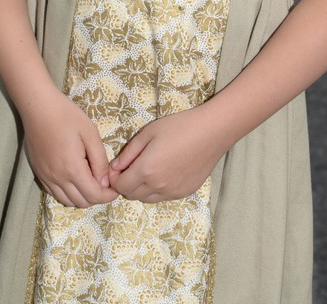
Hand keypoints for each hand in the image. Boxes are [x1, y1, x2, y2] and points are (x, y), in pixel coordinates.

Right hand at [22, 87, 119, 207]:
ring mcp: (46, 177)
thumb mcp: (90, 133)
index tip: (116, 187)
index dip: (108, 196)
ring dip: (82, 197)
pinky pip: (55, 194)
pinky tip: (75, 179)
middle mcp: (58, 179)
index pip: (93, 195)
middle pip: (81, 202)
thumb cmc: (67, 116)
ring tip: (91, 181)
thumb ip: (100, 160)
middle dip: (97, 197)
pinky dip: (68, 193)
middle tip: (105, 183)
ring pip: (67, 201)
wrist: (38, 107)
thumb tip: (105, 182)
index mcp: (72, 169)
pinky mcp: (39, 173)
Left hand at [108, 105, 224, 202]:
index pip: (121, 186)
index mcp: (146, 170)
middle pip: (132, 195)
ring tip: (148, 168)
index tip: (117, 167)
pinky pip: (163, 197)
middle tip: (131, 167)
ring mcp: (172, 192)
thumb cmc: (179, 127)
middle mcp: (158, 187)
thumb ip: (128, 153)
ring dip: (141, 188)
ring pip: (147, 199)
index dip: (115, 178)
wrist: (211, 132)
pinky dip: (157, 189)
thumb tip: (115, 168)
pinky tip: (165, 171)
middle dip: (126, 184)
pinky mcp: (184, 193)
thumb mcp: (148, 133)